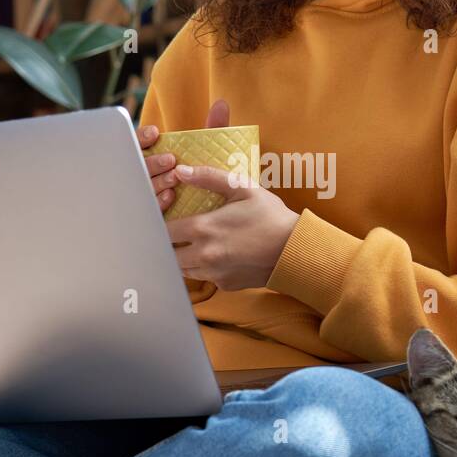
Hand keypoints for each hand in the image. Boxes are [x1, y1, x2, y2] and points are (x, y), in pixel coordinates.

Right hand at [140, 98, 230, 212]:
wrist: (216, 212)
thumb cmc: (210, 177)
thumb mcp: (210, 152)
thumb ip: (214, 128)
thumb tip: (221, 104)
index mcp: (153, 156)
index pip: (136, 143)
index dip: (141, 137)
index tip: (155, 132)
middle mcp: (146, 175)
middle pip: (138, 167)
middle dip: (152, 161)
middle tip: (170, 160)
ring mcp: (147, 196)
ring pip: (143, 188)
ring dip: (156, 181)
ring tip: (174, 178)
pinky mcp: (152, 216)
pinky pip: (148, 210)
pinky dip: (157, 202)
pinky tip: (170, 197)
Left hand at [164, 165, 300, 290]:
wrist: (295, 250)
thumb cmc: (271, 216)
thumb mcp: (243, 188)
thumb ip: (209, 177)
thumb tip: (180, 171)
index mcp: (204, 229)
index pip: (164, 231)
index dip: (161, 224)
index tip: (167, 218)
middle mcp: (204, 255)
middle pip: (168, 254)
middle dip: (169, 244)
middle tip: (179, 233)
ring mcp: (214, 273)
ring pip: (183, 269)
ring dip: (184, 257)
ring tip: (195, 244)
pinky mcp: (224, 285)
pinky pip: (204, 278)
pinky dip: (204, 268)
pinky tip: (217, 256)